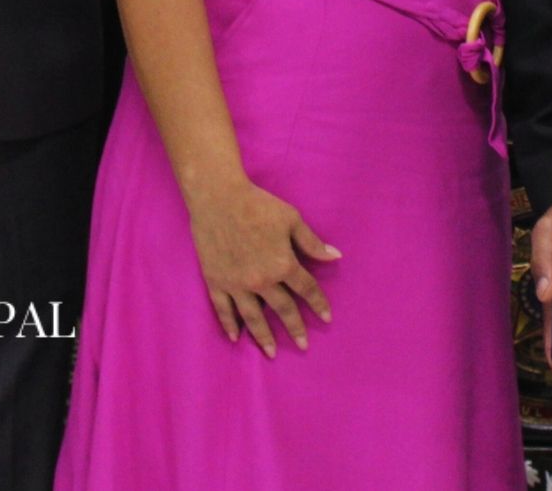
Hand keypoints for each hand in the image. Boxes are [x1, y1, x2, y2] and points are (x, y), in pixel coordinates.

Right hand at [186, 176, 337, 357]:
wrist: (219, 198)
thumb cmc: (259, 205)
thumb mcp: (292, 219)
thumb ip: (312, 243)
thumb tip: (335, 257)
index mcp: (283, 264)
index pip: (306, 289)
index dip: (318, 304)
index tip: (326, 318)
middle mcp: (262, 280)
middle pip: (283, 309)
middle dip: (295, 328)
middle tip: (303, 346)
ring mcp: (237, 284)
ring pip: (254, 317)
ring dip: (264, 336)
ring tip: (272, 352)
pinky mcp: (216, 282)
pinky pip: (224, 310)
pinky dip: (230, 325)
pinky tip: (237, 337)